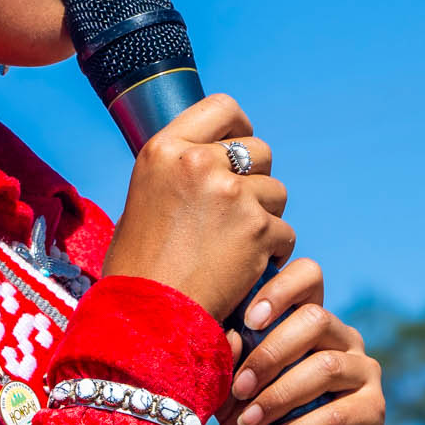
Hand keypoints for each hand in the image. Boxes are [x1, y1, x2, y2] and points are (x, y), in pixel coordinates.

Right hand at [99, 95, 295, 323]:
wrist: (147, 317)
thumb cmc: (140, 266)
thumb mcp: (145, 196)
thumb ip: (179, 171)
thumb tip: (214, 157)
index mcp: (164, 150)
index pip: (222, 107)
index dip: (239, 127)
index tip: (240, 144)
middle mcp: (197, 163)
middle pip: (259, 150)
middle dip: (257, 179)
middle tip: (239, 211)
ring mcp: (231, 194)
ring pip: (276, 192)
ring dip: (265, 217)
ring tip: (236, 247)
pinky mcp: (257, 228)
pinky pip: (284, 231)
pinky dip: (272, 251)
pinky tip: (246, 269)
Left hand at [218, 257, 383, 424]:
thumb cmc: (256, 420)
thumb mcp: (230, 389)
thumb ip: (227, 358)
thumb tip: (228, 333)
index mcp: (307, 318)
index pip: (308, 276)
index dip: (281, 289)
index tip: (249, 319)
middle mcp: (341, 337)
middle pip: (315, 319)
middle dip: (270, 353)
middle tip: (240, 387)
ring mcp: (363, 371)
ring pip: (325, 367)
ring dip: (280, 396)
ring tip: (249, 421)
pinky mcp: (374, 411)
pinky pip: (337, 414)